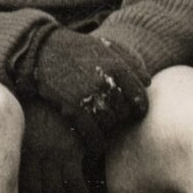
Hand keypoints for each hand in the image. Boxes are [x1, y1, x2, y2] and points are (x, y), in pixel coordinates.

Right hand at [14, 23, 151, 149]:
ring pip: (109, 123)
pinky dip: (96, 142)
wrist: (45, 50)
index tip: (137, 113)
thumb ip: (130, 60)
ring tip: (104, 127)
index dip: (140, 108)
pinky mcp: (73, 107)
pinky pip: (91, 132)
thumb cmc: (79, 48)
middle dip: (122, 118)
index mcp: (117, 65)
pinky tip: (96, 147)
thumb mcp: (107, 45)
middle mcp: (106, 81)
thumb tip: (147, 82)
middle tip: (116, 119)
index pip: (139, 96)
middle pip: (124, 112)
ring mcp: (89, 95)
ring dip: (108, 128)